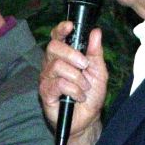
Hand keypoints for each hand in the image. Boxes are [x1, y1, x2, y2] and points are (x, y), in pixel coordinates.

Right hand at [39, 21, 106, 144]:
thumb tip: (95, 32)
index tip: (71, 26)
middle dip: (72, 54)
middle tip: (84, 66)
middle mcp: (51, 64)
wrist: (88, 118)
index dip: (61, 29)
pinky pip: (57, 83)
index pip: (57, 37)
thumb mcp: (98, 71)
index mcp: (64, 55)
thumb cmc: (91, 94)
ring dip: (76, 77)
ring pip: (56, 65)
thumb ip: (95, 52)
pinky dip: (73, 89)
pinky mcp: (45, 92)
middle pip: (53, 47)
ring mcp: (46, 78)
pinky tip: (78, 96)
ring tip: (84, 87)